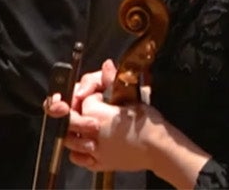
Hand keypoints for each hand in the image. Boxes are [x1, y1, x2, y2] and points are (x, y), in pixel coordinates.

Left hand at [55, 59, 165, 173]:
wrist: (160, 149)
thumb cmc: (149, 123)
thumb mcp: (133, 97)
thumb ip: (114, 81)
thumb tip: (106, 65)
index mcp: (97, 114)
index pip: (82, 99)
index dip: (90, 93)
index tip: (102, 94)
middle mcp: (90, 133)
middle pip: (70, 119)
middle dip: (77, 110)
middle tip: (91, 108)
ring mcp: (93, 151)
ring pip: (69, 139)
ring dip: (75, 130)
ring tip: (89, 124)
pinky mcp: (98, 164)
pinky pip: (77, 157)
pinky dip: (78, 151)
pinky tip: (89, 143)